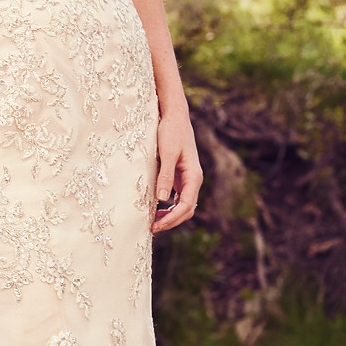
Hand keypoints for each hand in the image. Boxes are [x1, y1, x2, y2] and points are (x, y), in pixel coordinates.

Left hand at [152, 109, 201, 232]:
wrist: (174, 116)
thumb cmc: (171, 131)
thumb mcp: (166, 153)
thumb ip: (164, 175)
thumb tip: (162, 199)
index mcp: (194, 175)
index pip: (187, 205)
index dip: (173, 218)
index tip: (157, 225)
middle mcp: (193, 179)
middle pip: (187, 209)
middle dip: (171, 221)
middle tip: (152, 228)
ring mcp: (187, 179)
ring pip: (182, 205)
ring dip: (170, 216)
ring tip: (153, 222)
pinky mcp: (179, 176)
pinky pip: (177, 197)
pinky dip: (168, 207)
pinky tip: (155, 209)